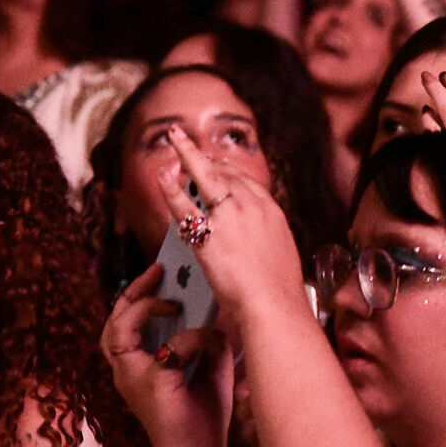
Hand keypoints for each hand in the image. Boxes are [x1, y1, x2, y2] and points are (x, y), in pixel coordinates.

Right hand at [100, 260, 234, 446]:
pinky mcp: (151, 383)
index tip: (158, 273)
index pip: (123, 323)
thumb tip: (216, 305)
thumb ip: (207, 335)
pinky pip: (170, 347)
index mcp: (137, 365)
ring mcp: (132, 377)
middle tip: (158, 270)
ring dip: (145, 308)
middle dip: (134, 291)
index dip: (137, 295)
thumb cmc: (203, 415)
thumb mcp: (208, 364)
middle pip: (112, 320)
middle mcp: (126, 370)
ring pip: (118, 329)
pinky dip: (193, 338)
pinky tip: (211, 342)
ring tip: (172, 300)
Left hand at [161, 126, 308, 325]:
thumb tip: (257, 243)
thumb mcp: (282, 256)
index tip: (218, 164)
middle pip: (226, 174)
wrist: (274, 306)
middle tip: (191, 147)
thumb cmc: (280, 292)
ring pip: (205, 177)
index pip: (247, 182)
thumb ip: (266, 241)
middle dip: (207, 158)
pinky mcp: (208, 233)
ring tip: (175, 140)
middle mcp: (251, 207)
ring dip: (188, 155)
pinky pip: (184, 205)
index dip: (229, 171)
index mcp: (272, 213)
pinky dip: (171, 188)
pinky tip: (163, 176)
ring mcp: (229, 217)